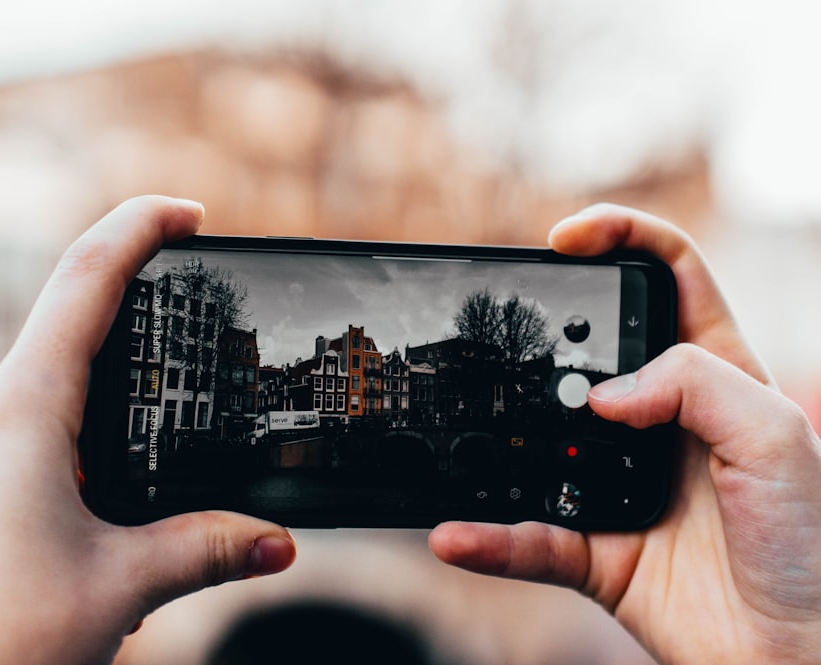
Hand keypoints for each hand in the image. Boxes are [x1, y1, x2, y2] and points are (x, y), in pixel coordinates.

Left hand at [0, 197, 296, 664]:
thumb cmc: (2, 649)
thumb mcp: (123, 585)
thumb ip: (208, 547)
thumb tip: (279, 542)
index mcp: (16, 415)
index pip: (84, 282)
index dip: (139, 229)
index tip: (184, 214)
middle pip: (58, 353)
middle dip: (121, 378)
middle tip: (167, 418)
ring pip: (22, 410)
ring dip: (76, 437)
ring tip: (106, 510)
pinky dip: (34, 466)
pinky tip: (56, 526)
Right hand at [429, 204, 820, 663]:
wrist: (798, 656)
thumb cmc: (808, 543)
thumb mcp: (776, 437)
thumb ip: (696, 384)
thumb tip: (602, 395)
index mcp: (716, 376)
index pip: (669, 278)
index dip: (622, 238)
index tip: (565, 238)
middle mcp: (660, 421)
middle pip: (588, 351)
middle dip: (545, 335)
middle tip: (512, 338)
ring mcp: (618, 482)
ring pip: (540, 446)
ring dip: (498, 441)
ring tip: (465, 432)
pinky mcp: (594, 549)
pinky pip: (528, 539)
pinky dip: (490, 540)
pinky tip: (458, 535)